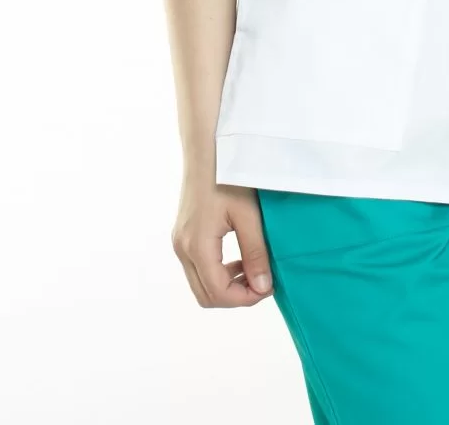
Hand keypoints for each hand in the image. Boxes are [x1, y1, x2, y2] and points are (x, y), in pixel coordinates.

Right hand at [172, 169, 274, 305]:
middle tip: (262, 282)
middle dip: (236, 296)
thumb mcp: (248, 215)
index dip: (245, 298)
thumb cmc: (228, 176)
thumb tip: (263, 287)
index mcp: (197, 245)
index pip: (218, 292)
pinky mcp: (183, 235)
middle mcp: (182, 248)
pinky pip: (198, 268)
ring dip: (227, 285)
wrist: (207, 149)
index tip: (268, 287)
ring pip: (201, 283)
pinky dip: (218, 272)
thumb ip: (255, 253)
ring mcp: (180, 242)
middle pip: (206, 294)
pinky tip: (239, 258)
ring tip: (253, 269)